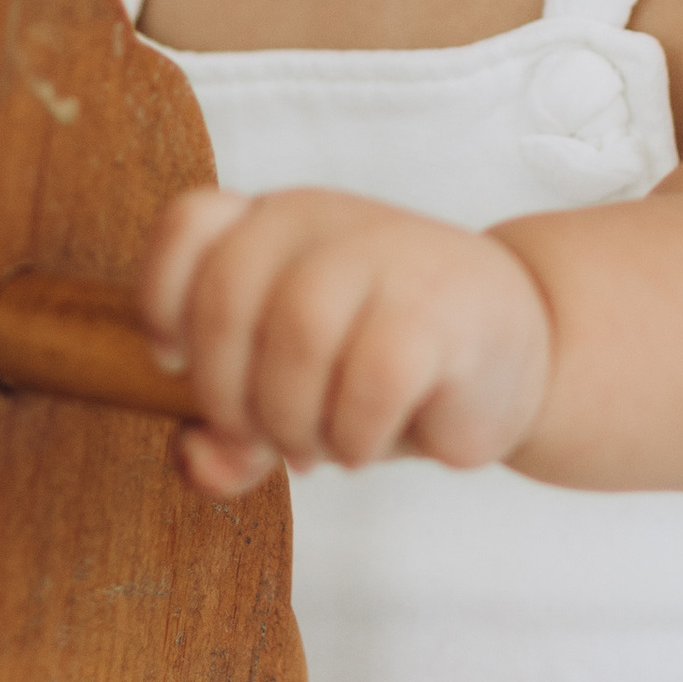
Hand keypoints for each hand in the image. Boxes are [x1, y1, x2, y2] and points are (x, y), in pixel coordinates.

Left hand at [136, 187, 554, 497]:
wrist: (520, 352)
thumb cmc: (390, 365)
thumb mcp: (295, 396)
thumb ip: (231, 431)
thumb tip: (196, 460)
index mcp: (275, 224)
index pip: (189, 225)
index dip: (162, 301)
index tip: (177, 363)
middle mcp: (324, 222)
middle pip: (227, 299)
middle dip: (228, 395)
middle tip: (263, 437)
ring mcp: (387, 255)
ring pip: (297, 336)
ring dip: (291, 421)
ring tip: (317, 447)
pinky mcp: (440, 309)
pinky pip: (369, 380)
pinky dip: (351, 435)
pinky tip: (364, 442)